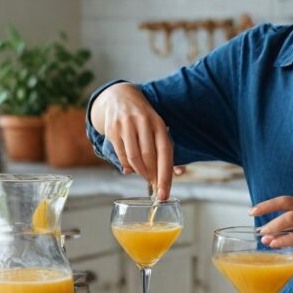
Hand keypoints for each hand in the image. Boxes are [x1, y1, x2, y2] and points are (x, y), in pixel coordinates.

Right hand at [96, 83, 174, 198]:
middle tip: (154, 186)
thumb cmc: (145, 119)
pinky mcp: (113, 129)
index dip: (165, 176)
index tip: (164, 195)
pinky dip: (128, 166)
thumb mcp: (158, 129)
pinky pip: (121, 155)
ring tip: (144, 174)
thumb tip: (179, 173)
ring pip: (134, 158)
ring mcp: (126, 125)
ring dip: (140, 172)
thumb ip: (166, 150)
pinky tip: (132, 167)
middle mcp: (143, 122)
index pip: (165, 153)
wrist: (120, 97)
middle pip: (149, 158)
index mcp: (159, 123)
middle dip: (152, 176)